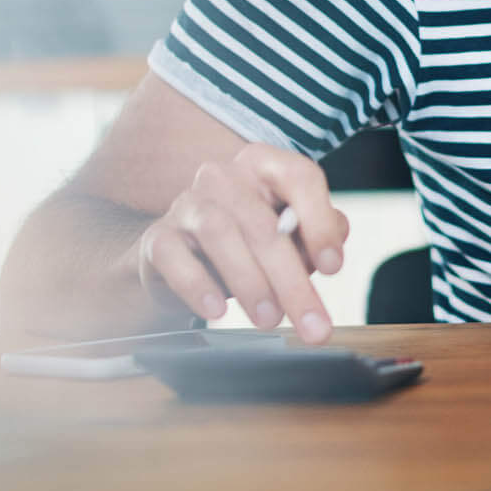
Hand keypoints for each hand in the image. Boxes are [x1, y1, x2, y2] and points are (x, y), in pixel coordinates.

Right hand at [136, 142, 349, 343]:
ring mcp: (187, 204)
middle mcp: (223, 177)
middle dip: (291, 280)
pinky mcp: (158, 238)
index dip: (319, 221)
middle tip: (311, 325)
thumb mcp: (290, 238)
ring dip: (249, 281)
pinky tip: (214, 310)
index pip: (298, 176)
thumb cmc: (249, 246)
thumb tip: (332, 246)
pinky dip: (196, 284)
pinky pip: (173, 256)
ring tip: (268, 319)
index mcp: (263, 166)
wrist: (183, 264)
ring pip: (219, 233)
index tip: (333, 267)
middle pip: (262, 222)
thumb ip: (318, 236)